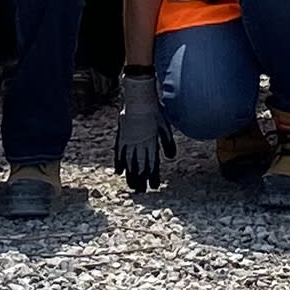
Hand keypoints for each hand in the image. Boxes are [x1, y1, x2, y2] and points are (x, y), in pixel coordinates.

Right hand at [113, 75, 168, 192]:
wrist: (139, 98)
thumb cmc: (155, 111)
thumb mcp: (165, 126)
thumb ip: (168, 142)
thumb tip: (171, 158)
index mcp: (151, 142)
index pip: (152, 163)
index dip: (153, 176)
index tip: (154, 186)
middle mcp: (139, 144)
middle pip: (140, 166)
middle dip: (141, 180)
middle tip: (141, 192)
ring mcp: (129, 141)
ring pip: (129, 162)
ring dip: (131, 175)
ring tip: (132, 187)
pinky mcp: (121, 136)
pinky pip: (119, 152)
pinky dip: (119, 162)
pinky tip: (119, 172)